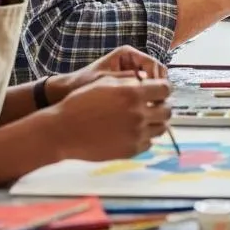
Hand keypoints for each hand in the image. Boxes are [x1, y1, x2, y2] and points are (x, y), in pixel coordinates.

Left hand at [49, 46, 166, 101]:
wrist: (67, 92)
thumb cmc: (82, 84)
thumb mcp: (104, 81)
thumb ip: (125, 80)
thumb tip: (146, 82)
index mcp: (127, 54)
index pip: (152, 63)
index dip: (157, 79)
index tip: (154, 95)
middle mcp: (133, 60)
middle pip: (156, 72)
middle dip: (157, 88)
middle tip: (155, 104)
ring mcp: (133, 72)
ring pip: (153, 83)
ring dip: (153, 95)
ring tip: (149, 110)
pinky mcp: (131, 83)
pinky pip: (145, 90)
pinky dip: (146, 99)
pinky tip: (142, 111)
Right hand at [49, 77, 172, 161]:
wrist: (62, 131)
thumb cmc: (81, 103)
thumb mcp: (105, 82)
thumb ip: (130, 80)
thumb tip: (148, 79)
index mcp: (134, 93)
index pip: (165, 89)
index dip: (163, 89)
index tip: (158, 91)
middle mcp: (138, 114)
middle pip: (167, 110)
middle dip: (162, 106)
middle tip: (153, 106)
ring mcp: (135, 134)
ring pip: (161, 128)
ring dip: (156, 122)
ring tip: (145, 120)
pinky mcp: (129, 150)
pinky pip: (149, 143)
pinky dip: (145, 137)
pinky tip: (134, 132)